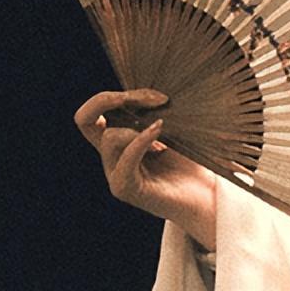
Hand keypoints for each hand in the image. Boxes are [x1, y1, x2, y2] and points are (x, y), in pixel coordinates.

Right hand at [74, 88, 217, 248]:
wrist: (206, 198)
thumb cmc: (193, 163)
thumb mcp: (173, 131)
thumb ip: (155, 114)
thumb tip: (155, 92)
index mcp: (118, 142)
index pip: (93, 112)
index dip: (113, 96)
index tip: (154, 95)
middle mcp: (111, 157)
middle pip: (83, 119)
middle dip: (109, 99)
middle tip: (150, 99)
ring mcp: (116, 173)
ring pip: (109, 137)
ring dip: (137, 125)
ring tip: (165, 128)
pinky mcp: (127, 188)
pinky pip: (125, 159)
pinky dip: (141, 140)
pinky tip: (160, 131)